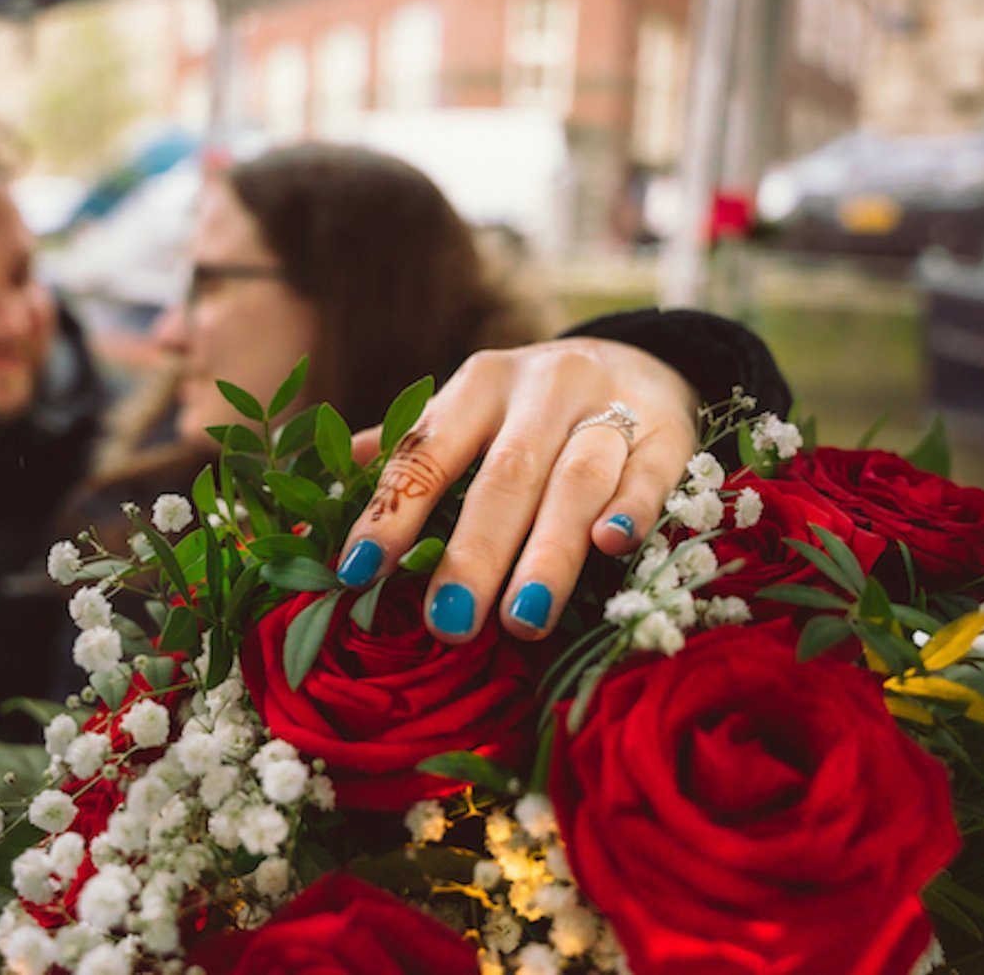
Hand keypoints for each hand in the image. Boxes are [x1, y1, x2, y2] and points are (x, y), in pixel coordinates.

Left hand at [336, 338, 698, 642]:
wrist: (642, 361)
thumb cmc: (529, 411)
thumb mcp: (467, 415)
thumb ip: (403, 453)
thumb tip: (315, 493)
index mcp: (478, 384)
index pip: (427, 451)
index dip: (393, 511)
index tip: (358, 570)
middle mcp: (543, 388)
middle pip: (504, 475)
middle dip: (473, 552)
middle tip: (448, 622)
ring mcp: (610, 407)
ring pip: (576, 481)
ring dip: (548, 552)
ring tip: (523, 620)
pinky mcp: (668, 434)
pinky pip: (648, 474)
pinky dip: (631, 509)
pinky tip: (612, 545)